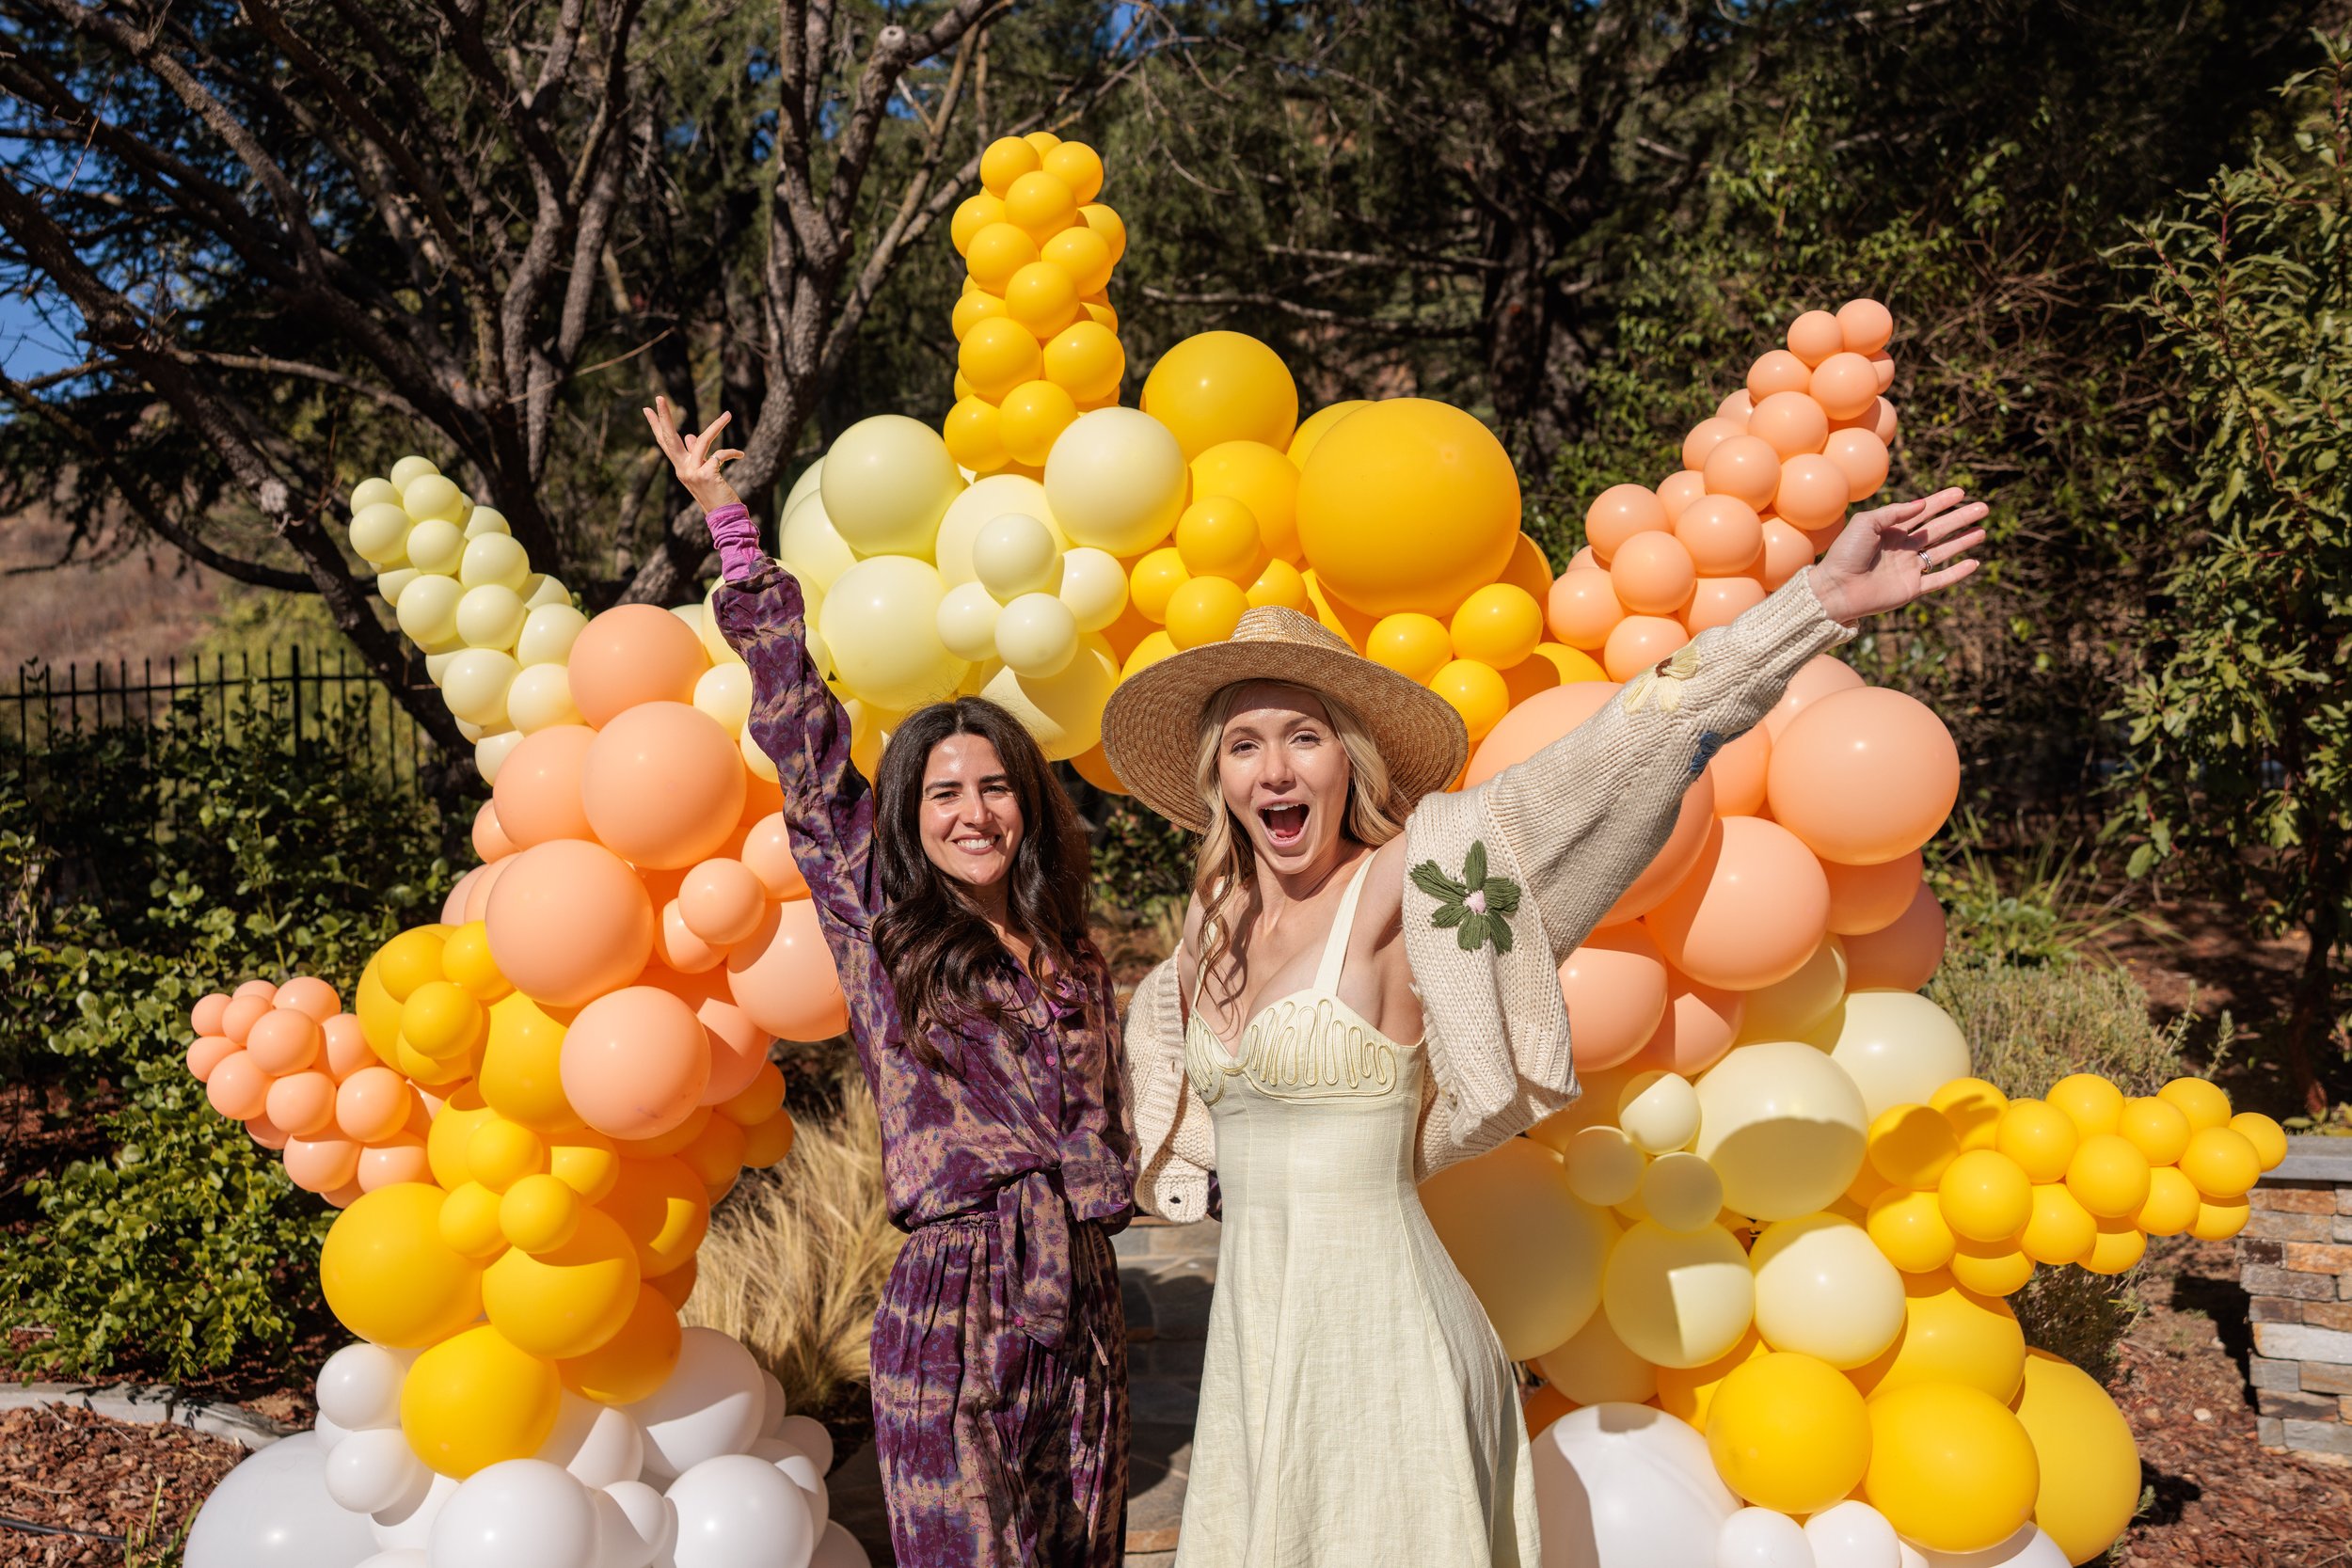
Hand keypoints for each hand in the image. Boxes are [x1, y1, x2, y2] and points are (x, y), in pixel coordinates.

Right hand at [642, 395, 744, 512]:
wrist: (725, 517)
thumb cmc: (717, 494)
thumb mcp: (704, 472)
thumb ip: (696, 454)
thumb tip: (689, 435)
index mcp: (681, 467)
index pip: (665, 442)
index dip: (656, 425)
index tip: (647, 408)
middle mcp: (682, 470)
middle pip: (669, 438)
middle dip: (664, 417)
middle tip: (658, 396)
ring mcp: (692, 473)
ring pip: (701, 441)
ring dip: (716, 426)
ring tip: (728, 415)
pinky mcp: (706, 475)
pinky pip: (719, 455)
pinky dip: (731, 452)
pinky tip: (741, 455)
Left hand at [1805, 488, 1988, 623]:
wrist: (1836, 589)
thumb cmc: (1846, 553)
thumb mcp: (1867, 523)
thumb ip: (1894, 512)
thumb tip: (1921, 504)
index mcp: (1891, 531)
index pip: (1922, 513)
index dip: (1941, 502)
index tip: (1961, 492)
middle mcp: (1902, 548)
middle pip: (1938, 530)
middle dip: (1960, 519)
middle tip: (1982, 508)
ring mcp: (1908, 569)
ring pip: (1943, 552)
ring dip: (1963, 541)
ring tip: (1982, 531)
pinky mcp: (1912, 588)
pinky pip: (1939, 579)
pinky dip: (1957, 572)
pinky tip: (1974, 563)